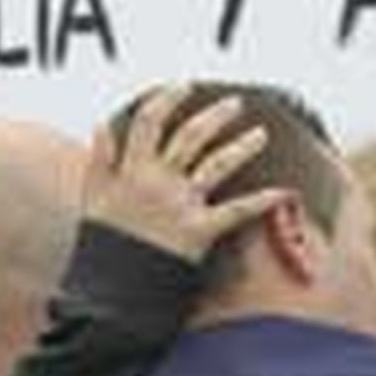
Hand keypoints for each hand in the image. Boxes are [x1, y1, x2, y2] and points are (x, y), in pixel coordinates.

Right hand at [87, 88, 284, 261]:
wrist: (113, 289)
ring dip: (241, 147)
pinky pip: (235, 211)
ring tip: (261, 135)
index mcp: (132, 170)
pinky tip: (283, 192)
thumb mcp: (92, 198)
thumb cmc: (103, 246)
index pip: (149, 122)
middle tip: (235, 103)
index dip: (166, 100)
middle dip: (215, 115)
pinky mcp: (199, 230)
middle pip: (190, 136)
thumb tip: (102, 123)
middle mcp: (159, 181)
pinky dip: (261, 201)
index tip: (181, 86)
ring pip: (216, 165)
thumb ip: (99, 159)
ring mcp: (181, 204)